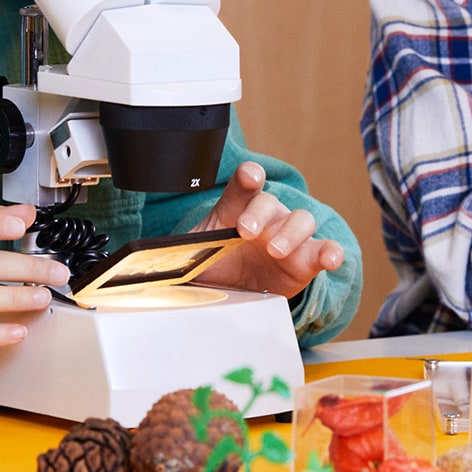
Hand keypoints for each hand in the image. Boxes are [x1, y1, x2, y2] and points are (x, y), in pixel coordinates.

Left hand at [188, 162, 345, 298]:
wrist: (233, 294)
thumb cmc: (215, 265)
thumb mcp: (193, 256)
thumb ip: (177, 253)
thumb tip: (141, 264)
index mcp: (236, 209)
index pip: (243, 185)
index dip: (248, 178)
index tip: (249, 177)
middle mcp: (266, 217)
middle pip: (271, 202)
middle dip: (260, 214)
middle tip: (247, 231)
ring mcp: (288, 237)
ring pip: (301, 220)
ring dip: (290, 232)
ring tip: (276, 250)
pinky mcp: (306, 261)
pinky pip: (323, 250)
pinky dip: (330, 252)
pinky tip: (329, 258)